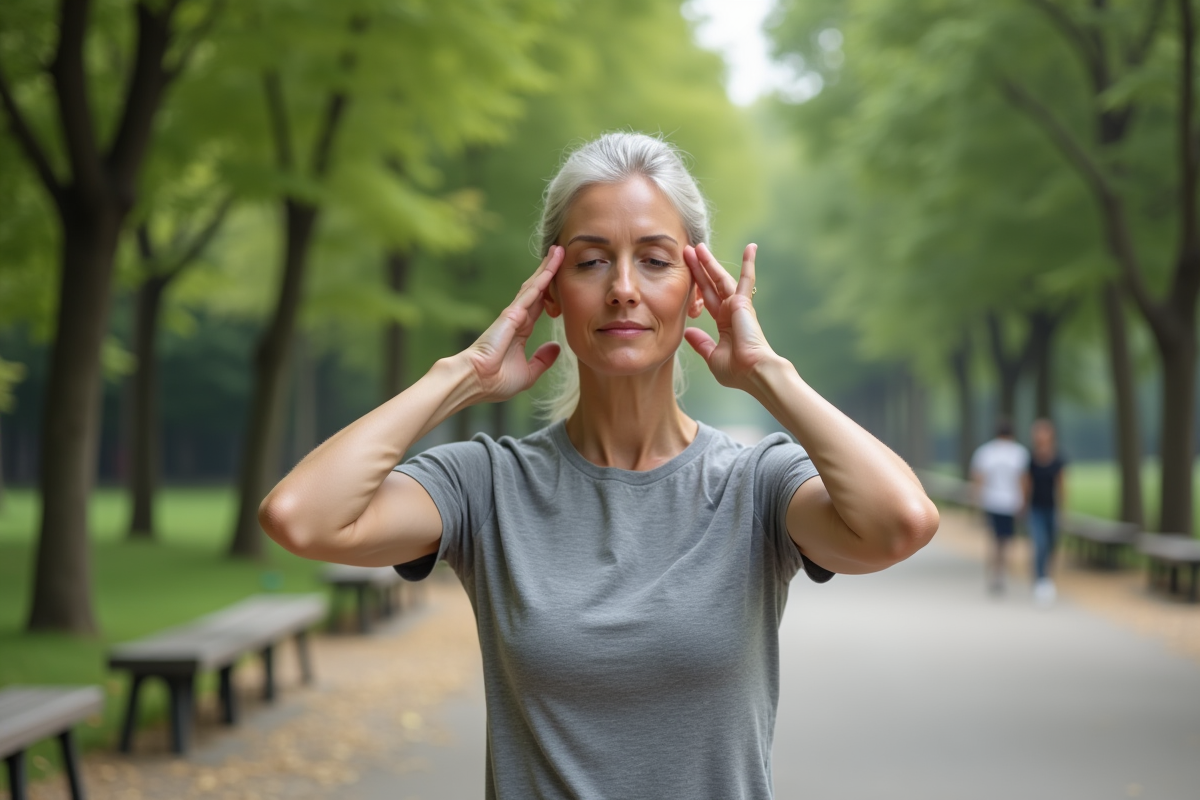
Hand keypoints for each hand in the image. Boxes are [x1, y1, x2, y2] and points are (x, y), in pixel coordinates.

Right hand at [459, 246, 563, 402]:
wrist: (476, 382)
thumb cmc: (496, 381)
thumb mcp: (528, 374)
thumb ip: (542, 360)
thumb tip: (556, 348)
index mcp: (520, 331)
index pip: (539, 306)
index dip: (550, 292)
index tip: (561, 281)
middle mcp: (517, 318)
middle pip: (537, 289)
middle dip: (548, 271)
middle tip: (561, 254)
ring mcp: (513, 314)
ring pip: (534, 285)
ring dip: (547, 267)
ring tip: (558, 250)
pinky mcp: (511, 314)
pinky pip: (531, 292)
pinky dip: (543, 277)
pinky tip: (552, 263)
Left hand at [682, 243, 777, 390]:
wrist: (753, 372)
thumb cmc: (737, 371)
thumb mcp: (712, 356)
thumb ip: (701, 343)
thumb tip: (688, 332)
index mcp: (724, 324)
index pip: (707, 298)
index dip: (697, 285)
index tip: (687, 273)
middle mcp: (731, 311)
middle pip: (710, 284)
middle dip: (699, 268)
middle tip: (688, 251)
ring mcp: (737, 305)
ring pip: (720, 278)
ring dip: (710, 262)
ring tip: (698, 246)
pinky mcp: (744, 303)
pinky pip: (747, 279)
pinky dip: (749, 263)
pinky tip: (751, 247)